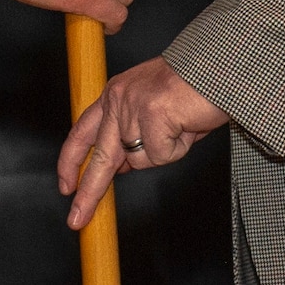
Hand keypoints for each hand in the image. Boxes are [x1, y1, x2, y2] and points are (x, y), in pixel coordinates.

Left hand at [58, 57, 230, 229]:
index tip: (66, 184)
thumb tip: (122, 165)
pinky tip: (187, 124)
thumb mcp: (153, 108)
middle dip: (89, 191)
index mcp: (115, 94)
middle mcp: (118, 99)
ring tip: (182, 126)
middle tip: (77, 218)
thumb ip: (133, 134)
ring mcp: (132, 108)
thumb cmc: (193, 85)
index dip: (72, 160)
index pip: (82, 131)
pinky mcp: (150, 117)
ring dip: (164, 152)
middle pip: (99, 157)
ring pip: (138, 160)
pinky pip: (162, 155)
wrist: (217, 66)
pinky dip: (179, 147)